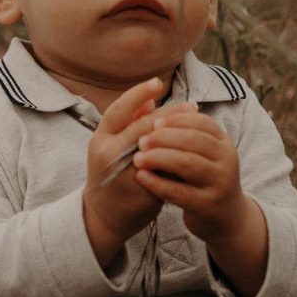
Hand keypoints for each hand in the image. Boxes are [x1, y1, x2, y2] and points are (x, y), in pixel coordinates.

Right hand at [83, 78, 196, 266]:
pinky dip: (179, 159)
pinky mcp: (141, 192)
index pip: (119, 110)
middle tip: (190, 105)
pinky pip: (164, 171)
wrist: (104, 215)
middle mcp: (108, 154)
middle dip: (168, 115)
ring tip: (196, 126)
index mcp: (100, 138)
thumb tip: (149, 98)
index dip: (138, 94)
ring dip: (178, 136)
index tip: (158, 82)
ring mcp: (124, 174)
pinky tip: (195, 150)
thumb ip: (129, 122)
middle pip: (142, 127)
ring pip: (156, 149)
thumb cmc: (110, 172)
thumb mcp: (111, 144)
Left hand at [131, 110, 248, 240]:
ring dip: (159, 158)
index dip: (176, 120)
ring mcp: (220, 183)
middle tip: (140, 140)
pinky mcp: (208, 205)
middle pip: (194, 140)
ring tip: (138, 158)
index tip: (153, 121)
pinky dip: (157, 183)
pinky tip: (141, 177)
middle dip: (164, 138)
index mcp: (224, 143)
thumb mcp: (200, 154)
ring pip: (187, 164)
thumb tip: (150, 105)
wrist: (225, 218)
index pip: (202, 122)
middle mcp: (227, 160)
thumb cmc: (203, 179)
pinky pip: (179, 191)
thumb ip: (181, 134)